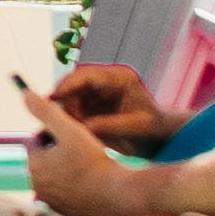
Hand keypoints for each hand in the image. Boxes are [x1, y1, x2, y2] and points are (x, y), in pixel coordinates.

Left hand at [19, 81, 147, 215]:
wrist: (120, 194)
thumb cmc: (95, 160)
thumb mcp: (70, 129)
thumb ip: (46, 111)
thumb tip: (25, 94)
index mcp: (33, 165)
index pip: (37, 140)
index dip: (55, 132)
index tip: (74, 132)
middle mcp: (38, 186)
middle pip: (45, 159)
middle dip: (58, 150)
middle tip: (82, 146)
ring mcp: (52, 202)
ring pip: (56, 176)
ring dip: (66, 167)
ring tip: (88, 160)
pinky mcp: (67, 213)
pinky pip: (67, 193)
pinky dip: (75, 185)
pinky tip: (91, 178)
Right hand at [38, 62, 175, 148]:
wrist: (162, 139)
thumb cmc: (156, 131)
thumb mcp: (137, 128)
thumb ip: (110, 125)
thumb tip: (81, 127)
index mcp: (120, 79)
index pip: (86, 76)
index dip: (66, 86)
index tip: (52, 99)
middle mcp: (105, 81)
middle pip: (72, 85)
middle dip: (64, 103)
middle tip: (61, 122)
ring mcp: (97, 92)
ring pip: (69, 98)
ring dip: (67, 114)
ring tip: (74, 132)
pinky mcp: (92, 104)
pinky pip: (73, 109)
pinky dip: (71, 121)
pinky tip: (75, 133)